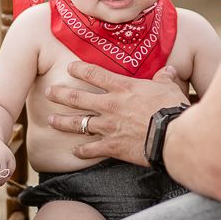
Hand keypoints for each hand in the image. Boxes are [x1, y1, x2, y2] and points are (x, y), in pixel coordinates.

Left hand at [45, 62, 187, 164]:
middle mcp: (109, 105)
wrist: (171, 136)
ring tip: (51, 120)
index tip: (69, 67)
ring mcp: (107, 127)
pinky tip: (74, 152)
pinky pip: (90, 150)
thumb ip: (165, 78)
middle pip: (77, 98)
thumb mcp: (170, 88)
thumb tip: (169, 70)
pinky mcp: (111, 146)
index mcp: (122, 87)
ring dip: (62, 122)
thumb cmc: (172, 109)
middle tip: (48, 92)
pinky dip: (81, 151)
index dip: (79, 69)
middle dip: (60, 94)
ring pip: (77, 123)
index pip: (94, 74)